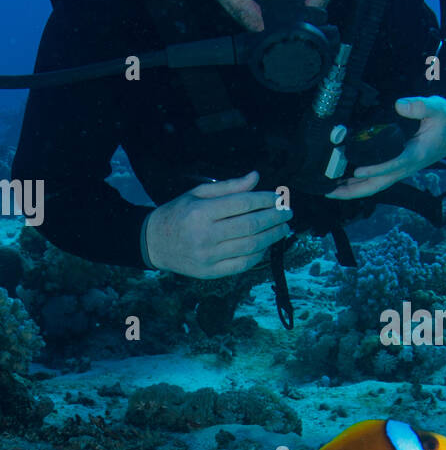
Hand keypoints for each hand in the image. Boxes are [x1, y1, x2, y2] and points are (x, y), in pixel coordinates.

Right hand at [142, 171, 292, 277]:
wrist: (153, 243)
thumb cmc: (178, 213)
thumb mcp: (198, 193)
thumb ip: (229, 187)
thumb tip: (255, 177)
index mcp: (200, 212)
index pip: (242, 204)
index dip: (264, 200)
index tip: (278, 198)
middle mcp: (204, 235)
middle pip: (250, 226)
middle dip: (274, 219)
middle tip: (288, 213)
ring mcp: (208, 256)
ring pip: (250, 247)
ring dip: (272, 237)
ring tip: (284, 228)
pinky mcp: (210, 272)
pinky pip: (243, 264)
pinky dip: (259, 254)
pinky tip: (267, 245)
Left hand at [326, 96, 445, 201]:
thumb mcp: (438, 108)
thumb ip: (420, 106)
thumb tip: (400, 105)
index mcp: (415, 155)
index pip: (392, 165)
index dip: (374, 169)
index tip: (356, 170)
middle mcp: (406, 166)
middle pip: (377, 185)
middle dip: (352, 190)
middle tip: (329, 191)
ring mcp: (401, 168)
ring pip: (374, 185)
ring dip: (352, 189)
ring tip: (329, 189)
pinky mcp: (398, 165)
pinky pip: (377, 178)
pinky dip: (359, 182)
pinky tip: (344, 179)